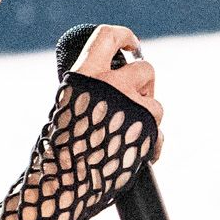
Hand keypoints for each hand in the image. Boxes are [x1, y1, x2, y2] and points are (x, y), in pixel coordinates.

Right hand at [69, 23, 162, 154]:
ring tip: (128, 136)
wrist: (64, 182)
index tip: (132, 46)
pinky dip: (153, 144)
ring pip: (156, 104)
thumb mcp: (68, 106)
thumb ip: (92, 89)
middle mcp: (111, 84)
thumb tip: (117, 81)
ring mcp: (132, 106)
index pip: (108, 37)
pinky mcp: (148, 129)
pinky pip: (160, 132)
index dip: (124, 37)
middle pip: (145, 69)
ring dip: (147, 119)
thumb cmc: (60, 149)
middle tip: (136, 100)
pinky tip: (139, 154)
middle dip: (145, 85)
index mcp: (85, 74)